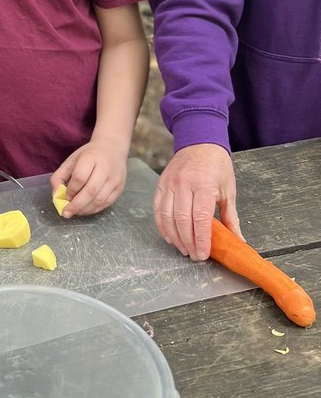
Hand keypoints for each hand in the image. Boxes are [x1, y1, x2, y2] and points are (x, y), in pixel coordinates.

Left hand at [51, 137, 128, 215]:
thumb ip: (59, 177)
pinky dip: (94, 210)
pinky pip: (106, 203)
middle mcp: (105, 168)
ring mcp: (115, 179)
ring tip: (75, 212)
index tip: (65, 196)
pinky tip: (85, 210)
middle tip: (66, 213)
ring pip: (99, 200)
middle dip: (77, 205)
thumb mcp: (70, 161)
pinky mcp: (119, 188)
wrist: (112, 148)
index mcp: (91, 158)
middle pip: (91, 191)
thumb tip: (56, 197)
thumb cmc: (88, 156)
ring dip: (85, 209)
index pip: (80, 177)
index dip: (71, 190)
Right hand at [153, 143, 238, 260]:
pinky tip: (169, 236)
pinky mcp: (161, 184)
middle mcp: (184, 184)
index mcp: (204, 185)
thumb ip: (230, 217)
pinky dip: (162, 225)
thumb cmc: (217, 166)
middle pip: (182, 220)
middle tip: (193, 255)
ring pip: (167, 216)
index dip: (201, 239)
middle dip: (188, 242)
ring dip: (174, 236)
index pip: (200, 218)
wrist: (199, 142)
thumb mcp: (228, 190)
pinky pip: (157, 209)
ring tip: (183, 248)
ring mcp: (170, 184)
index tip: (203, 254)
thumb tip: (238, 240)